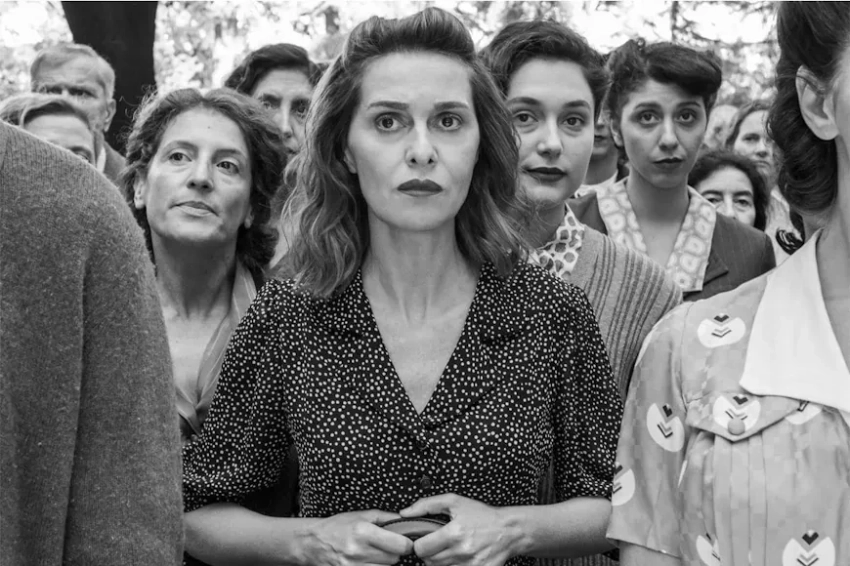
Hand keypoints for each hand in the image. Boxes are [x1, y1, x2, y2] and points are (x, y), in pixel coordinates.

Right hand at [299, 509, 413, 565]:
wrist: (314, 542)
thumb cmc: (339, 526)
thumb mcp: (362, 515)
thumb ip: (386, 518)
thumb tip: (407, 520)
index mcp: (363, 532)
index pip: (399, 545)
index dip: (406, 543)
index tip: (405, 540)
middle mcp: (358, 551)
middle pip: (394, 559)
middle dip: (394, 552)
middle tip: (386, 546)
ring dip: (385, 563)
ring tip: (375, 554)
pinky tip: (369, 561)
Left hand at [399, 494, 521, 565]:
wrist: (508, 530)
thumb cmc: (481, 514)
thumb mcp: (454, 501)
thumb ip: (426, 505)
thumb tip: (404, 513)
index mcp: (454, 532)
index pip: (421, 549)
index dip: (419, 544)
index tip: (424, 539)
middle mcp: (461, 551)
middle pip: (429, 562)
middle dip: (428, 553)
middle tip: (436, 544)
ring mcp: (470, 564)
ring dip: (440, 561)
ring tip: (448, 549)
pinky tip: (458, 557)